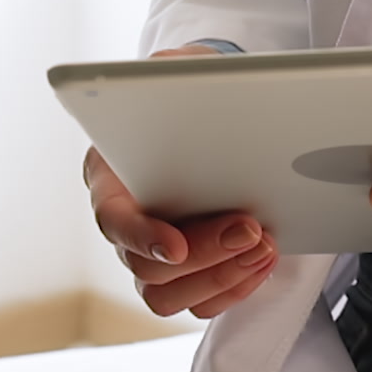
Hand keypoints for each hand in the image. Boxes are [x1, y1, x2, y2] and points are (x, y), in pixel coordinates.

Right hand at [85, 49, 283, 318]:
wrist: (203, 110)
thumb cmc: (183, 89)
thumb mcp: (176, 69)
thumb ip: (171, 75)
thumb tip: (176, 75)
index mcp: (108, 178)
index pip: (113, 221)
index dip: (142, 237)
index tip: (175, 245)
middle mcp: (124, 225)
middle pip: (146, 269)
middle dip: (204, 254)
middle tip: (251, 227)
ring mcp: (151, 255)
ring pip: (168, 297)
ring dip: (222, 278)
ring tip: (263, 245)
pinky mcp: (184, 272)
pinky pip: (199, 302)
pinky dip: (235, 288)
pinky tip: (263, 258)